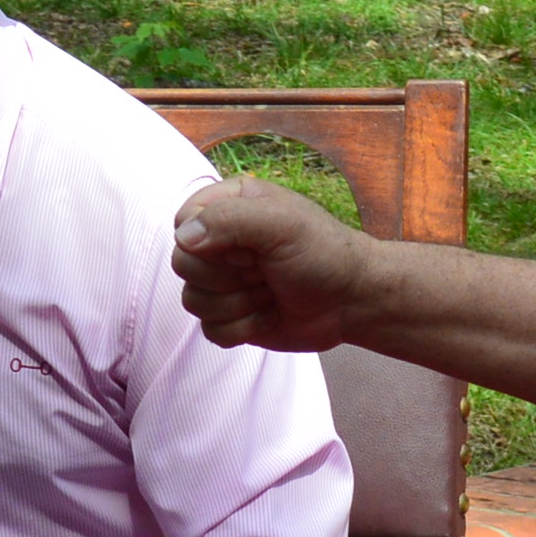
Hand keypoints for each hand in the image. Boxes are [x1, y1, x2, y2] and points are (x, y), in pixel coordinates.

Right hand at [169, 178, 373, 352]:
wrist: (353, 301)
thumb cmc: (325, 254)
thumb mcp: (282, 225)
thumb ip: (229, 221)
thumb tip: (183, 239)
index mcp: (230, 206)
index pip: (183, 221)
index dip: (207, 242)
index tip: (248, 247)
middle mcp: (222, 242)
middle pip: (183, 265)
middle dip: (228, 277)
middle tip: (264, 271)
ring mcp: (224, 281)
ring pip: (193, 301)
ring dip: (239, 305)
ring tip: (271, 293)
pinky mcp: (230, 315)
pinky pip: (209, 330)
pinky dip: (243, 328)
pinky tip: (270, 315)